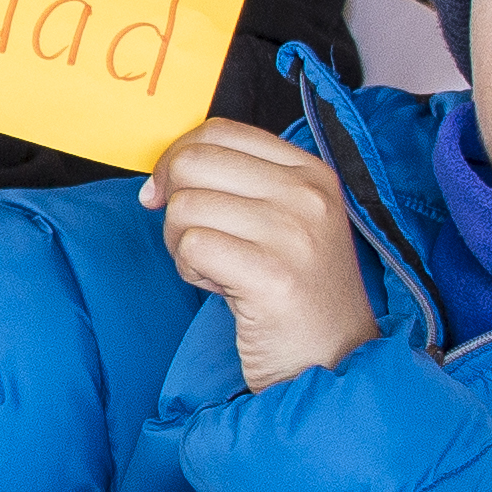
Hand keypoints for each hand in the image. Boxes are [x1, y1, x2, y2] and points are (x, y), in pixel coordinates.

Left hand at [142, 122, 383, 390]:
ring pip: (185, 207)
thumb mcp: (282, 221)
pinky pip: (193, 247)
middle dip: (174, 202)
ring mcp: (295, 234)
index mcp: (312, 172)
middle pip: (193, 162)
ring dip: (182, 245)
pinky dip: (191, 271)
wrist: (334, 361)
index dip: (176, 159)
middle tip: (197, 241)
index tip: (169, 195)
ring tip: (219, 271)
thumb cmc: (294, 292)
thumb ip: (235, 185)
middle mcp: (308, 195)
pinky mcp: (274, 276)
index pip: (218, 131)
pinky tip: (223, 289)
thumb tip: (157, 179)